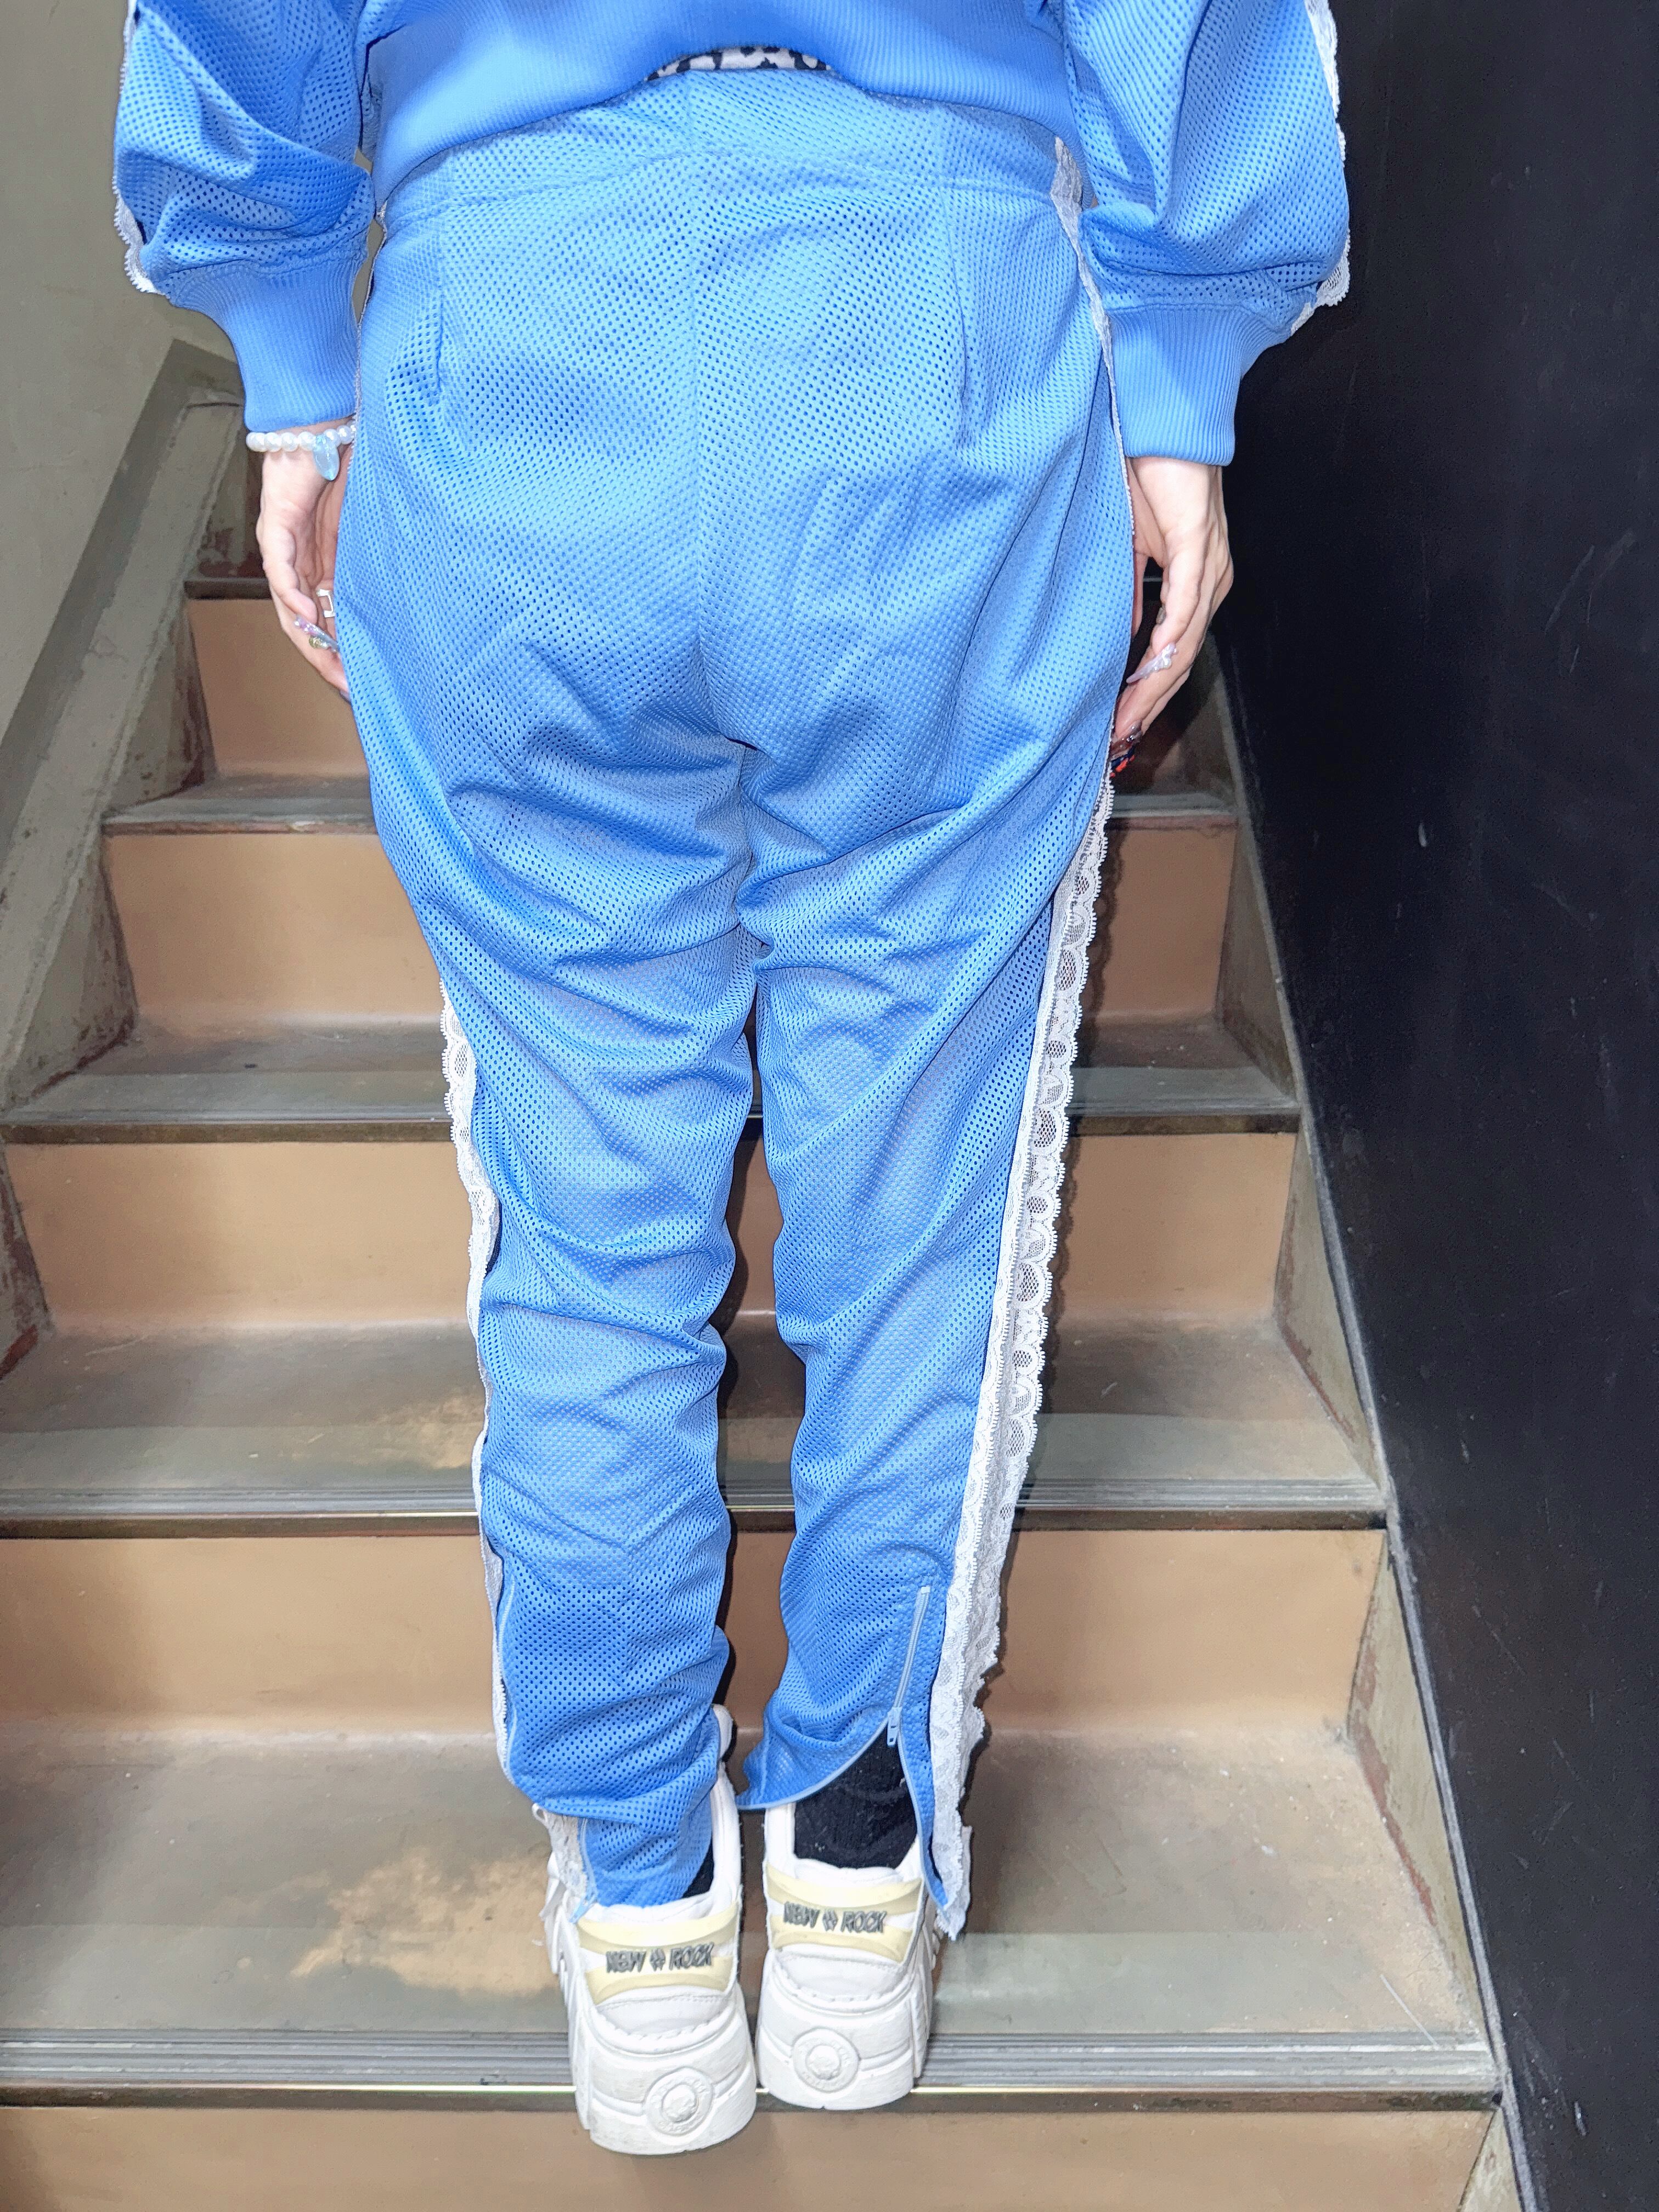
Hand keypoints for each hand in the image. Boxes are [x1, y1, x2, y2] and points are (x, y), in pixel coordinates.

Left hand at [255, 431, 353, 697]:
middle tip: (348, 686)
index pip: (331, 616)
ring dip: (310, 640)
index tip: (364, 678)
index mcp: (326, 563)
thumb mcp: (369, 522)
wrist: (321, 421)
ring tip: (330, 665)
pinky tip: (311, 618)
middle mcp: (302, 562)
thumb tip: (413, 586)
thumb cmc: (347, 462)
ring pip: (291, 607)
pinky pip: (282, 572)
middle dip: (327, 658)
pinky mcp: (276, 528)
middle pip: (308, 624)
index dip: (344, 649)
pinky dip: (295, 598)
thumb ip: (379, 554)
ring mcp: (286, 547)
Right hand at [1112, 456, 1232, 763]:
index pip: (1173, 652)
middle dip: (1147, 704)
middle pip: (1181, 660)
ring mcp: (1208, 568)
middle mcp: (1211, 583)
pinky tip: (1146, 669)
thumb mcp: (1131, 547)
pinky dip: (1165, 642)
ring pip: (1184, 644)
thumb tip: (1120, 637)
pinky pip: (1182, 606)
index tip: (1117, 723)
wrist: (1162, 423)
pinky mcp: (1196, 548)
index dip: (1146, 692)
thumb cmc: (1147, 477)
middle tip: (1117, 738)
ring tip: (1124, 718)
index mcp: (1197, 584)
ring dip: (1152, 686)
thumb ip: (1131, 592)